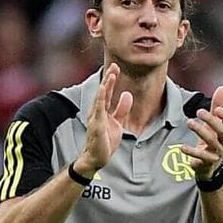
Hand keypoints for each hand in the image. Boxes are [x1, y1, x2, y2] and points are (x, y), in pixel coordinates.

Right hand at [78, 62, 132, 176]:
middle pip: (104, 92)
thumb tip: (127, 94)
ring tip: (111, 74)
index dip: (112, 80)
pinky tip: (103, 88)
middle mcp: (97, 111)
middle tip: (115, 65)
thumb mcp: (118, 122)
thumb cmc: (105, 141)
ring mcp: (96, 117)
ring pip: (102, 98)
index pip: (108, 92)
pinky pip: (99, 109)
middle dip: (109, 78)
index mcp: (103, 111)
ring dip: (107, 85)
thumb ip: (122, 109)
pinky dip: (101, 98)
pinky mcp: (96, 124)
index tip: (116, 68)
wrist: (97, 158)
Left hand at [185, 84, 222, 181]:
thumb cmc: (213, 138)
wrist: (208, 165)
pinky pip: (201, 157)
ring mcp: (217, 154)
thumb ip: (218, 106)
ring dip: (200, 131)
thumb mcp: (215, 122)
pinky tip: (182, 147)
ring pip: (212, 142)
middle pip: (222, 132)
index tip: (217, 109)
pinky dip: (192, 152)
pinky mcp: (207, 163)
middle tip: (199, 111)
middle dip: (211, 121)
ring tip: (189, 122)